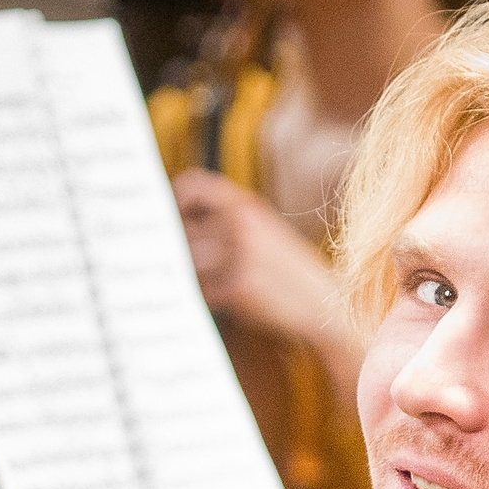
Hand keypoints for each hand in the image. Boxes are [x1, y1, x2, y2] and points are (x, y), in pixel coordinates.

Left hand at [174, 169, 338, 344]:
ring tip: (196, 286)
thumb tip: (177, 226)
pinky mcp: (239, 286)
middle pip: (183, 229)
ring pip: (188, 262)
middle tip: (170, 262)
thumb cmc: (289, 271)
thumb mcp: (265, 232)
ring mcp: (240, 254)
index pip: (193, 186)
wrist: (325, 303)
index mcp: (247, 206)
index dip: (172, 201)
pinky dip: (204, 298)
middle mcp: (242, 224)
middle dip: (174, 249)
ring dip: (187, 276)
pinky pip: (202, 291)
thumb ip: (229, 221)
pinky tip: (217, 301)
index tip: (164, 218)